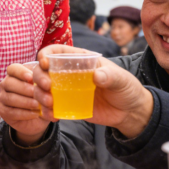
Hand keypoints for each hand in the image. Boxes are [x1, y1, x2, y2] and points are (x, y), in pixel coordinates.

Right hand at [0, 63, 49, 144]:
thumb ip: (45, 77)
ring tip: (38, 105)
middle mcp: (6, 84)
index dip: (21, 72)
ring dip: (25, 101)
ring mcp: (3, 98)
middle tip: (37, 93)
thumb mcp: (45, 86)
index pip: (12, 69)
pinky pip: (11, 112)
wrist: (38, 117)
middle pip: (9, 83)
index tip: (32, 77)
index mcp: (16, 74)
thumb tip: (47, 65)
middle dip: (24, 88)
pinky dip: (25, 113)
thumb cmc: (42, 96)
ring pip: (9, 98)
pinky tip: (36, 113)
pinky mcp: (4, 112)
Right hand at [32, 46, 154, 137]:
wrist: (129, 112)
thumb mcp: (121, 80)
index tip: (44, 63)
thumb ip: (110, 76)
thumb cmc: (126, 88)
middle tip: (48, 87)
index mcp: (80, 60)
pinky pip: (51, 108)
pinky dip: (47, 112)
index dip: (46, 54)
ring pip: (43, 89)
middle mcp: (69, 74)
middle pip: (43, 70)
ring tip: (50, 104)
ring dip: (40, 95)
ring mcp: (66, 90)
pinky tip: (53, 116)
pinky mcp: (68, 106)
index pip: (57, 52)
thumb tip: (97, 75)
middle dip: (39, 77)